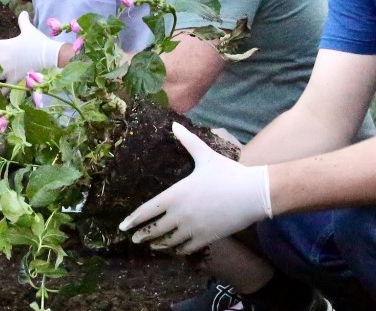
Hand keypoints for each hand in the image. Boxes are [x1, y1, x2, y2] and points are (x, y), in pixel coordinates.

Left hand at [0, 11, 64, 83]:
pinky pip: (4, 87)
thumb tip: (24, 13)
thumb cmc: (38, 42)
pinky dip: (2, 90)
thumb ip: (23, 22)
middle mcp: (1, 59)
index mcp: (3, 46)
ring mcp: (7, 70)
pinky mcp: (14, 79)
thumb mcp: (29, 31)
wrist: (49, 55)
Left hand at [120, 123, 271, 254]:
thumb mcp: (205, 155)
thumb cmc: (227, 172)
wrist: (253, 193)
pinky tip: (175, 250)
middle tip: (134, 239)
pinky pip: (187, 248)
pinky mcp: (206, 237)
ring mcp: (193, 228)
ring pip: (169, 242)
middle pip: (154, 230)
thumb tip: (174, 124)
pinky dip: (178, 250)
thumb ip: (188, 142)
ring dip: (158, 245)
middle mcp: (180, 214)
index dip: (133, 220)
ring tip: (152, 246)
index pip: (147, 211)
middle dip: (142, 235)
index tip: (123, 227)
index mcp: (175, 194)